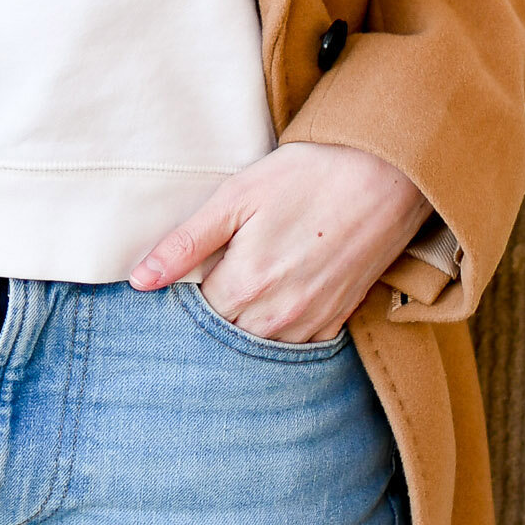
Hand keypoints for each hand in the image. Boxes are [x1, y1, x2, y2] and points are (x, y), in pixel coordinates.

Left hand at [130, 142, 428, 344]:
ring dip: (242, 330)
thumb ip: (186, 243)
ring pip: (257, 349)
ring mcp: (311, 324)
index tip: (180, 281)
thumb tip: (140, 281)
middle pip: (223, 339)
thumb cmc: (307, 176)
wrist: (384, 175)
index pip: (193, 317)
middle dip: (208, 321)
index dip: (181, 300)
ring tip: (240, 293)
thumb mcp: (237, 197)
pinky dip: (277, 333)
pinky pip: (294, 348)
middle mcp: (278, 316)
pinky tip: (272, 304)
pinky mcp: (336, 321)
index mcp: (247, 284)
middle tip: (208, 284)